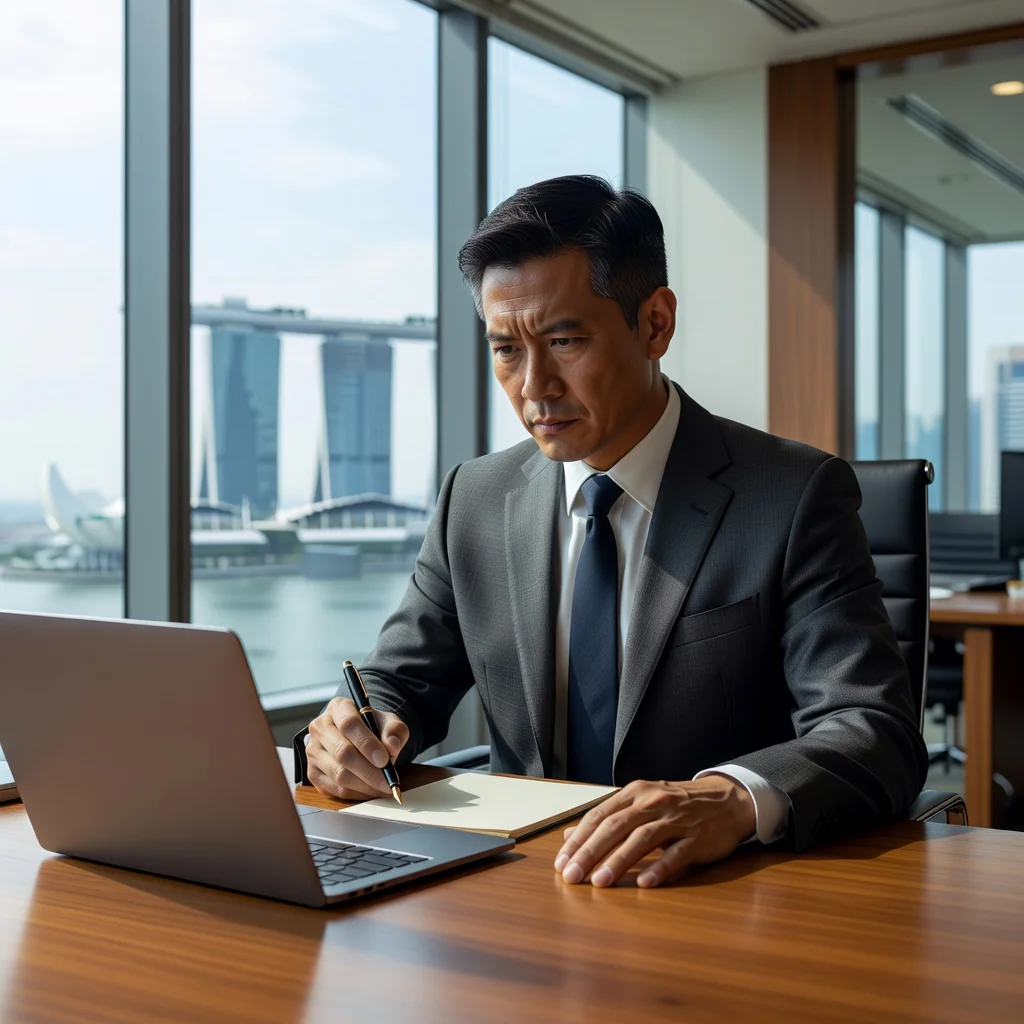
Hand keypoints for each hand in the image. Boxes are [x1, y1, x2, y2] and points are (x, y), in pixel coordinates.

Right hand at [306, 697, 408, 799]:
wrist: (359, 737)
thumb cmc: (374, 728)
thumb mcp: (389, 722)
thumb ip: (394, 731)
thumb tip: (392, 746)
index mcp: (338, 708)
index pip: (349, 724)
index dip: (367, 744)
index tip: (384, 760)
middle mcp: (320, 727)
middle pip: (342, 752)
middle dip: (369, 771)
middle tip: (388, 782)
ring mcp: (313, 751)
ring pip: (338, 774)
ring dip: (364, 785)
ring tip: (383, 787)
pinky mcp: (312, 772)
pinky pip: (334, 789)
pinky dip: (355, 794)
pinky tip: (370, 791)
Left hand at [554, 775, 755, 888]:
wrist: (727, 801)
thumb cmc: (677, 806)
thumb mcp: (641, 805)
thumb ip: (607, 819)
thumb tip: (569, 836)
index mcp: (636, 793)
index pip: (599, 815)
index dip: (579, 839)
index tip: (561, 863)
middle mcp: (653, 802)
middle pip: (615, 826)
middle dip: (590, 852)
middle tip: (572, 876)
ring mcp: (677, 819)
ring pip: (642, 838)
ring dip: (618, 861)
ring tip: (599, 882)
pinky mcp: (698, 837)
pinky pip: (677, 854)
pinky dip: (660, 868)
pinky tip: (645, 884)